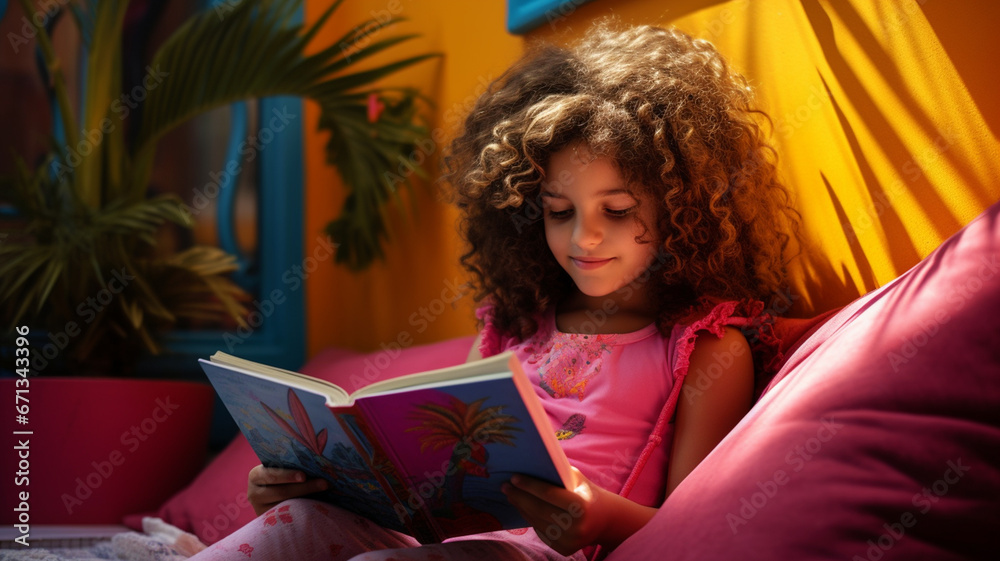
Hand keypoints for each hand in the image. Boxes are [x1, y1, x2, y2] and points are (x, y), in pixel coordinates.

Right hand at [247, 464, 328, 515]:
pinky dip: (304, 511)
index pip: (270, 474)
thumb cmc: (284, 477)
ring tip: (326, 493)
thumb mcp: (283, 470)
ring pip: (287, 506)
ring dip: (309, 499)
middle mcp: (254, 493)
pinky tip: (318, 506)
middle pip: (281, 492)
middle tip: (325, 483)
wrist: (278, 496)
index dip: (287, 475)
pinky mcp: (270, 522)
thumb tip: (319, 463)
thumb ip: (294, 466)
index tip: (304, 476)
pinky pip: (288, 518)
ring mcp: (261, 510)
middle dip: (305, 487)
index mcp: (256, 475)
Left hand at [501, 467, 654, 554]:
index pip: (549, 494)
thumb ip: (558, 472)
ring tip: (511, 495)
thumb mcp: (577, 479)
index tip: (514, 478)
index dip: (529, 485)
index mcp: (581, 506)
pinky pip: (541, 532)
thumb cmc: (587, 492)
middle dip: (519, 496)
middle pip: (539, 509)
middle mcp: (576, 527)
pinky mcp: (564, 549)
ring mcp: (570, 541)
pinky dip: (530, 519)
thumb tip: (531, 462)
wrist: (605, 520)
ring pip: (537, 522)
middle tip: (505, 486)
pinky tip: (522, 507)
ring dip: (521, 507)